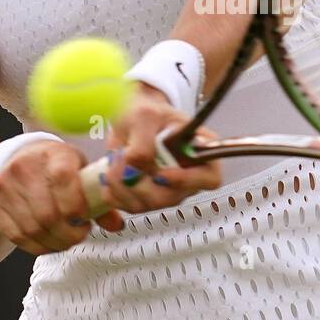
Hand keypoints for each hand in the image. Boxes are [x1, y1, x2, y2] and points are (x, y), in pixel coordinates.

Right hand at [0, 140, 124, 255]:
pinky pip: (17, 236)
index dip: (77, 207)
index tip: (85, 220)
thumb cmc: (55, 166)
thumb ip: (98, 197)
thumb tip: (117, 225)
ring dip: (55, 243)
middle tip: (79, 235)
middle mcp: (24, 166)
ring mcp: (4, 184)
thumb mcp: (79, 170)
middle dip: (68, 234)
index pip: (64, 180)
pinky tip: (49, 243)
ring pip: (32, 229)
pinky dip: (37, 246)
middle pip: (47, 214)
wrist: (15, 158)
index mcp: (53, 154)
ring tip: (67, 240)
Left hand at [100, 83, 223, 213]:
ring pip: (143, 205)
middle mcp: (187, 179)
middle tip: (123, 154)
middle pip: (168, 198)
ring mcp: (166, 193)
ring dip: (120, 182)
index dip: (186, 180)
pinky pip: (125, 206)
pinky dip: (111, 189)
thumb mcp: (145, 116)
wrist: (130, 117)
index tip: (160, 173)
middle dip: (139, 179)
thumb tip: (137, 169)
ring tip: (115, 156)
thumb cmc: (146, 112)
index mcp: (201, 154)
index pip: (209, 179)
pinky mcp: (144, 200)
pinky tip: (111, 170)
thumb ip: (144, 143)